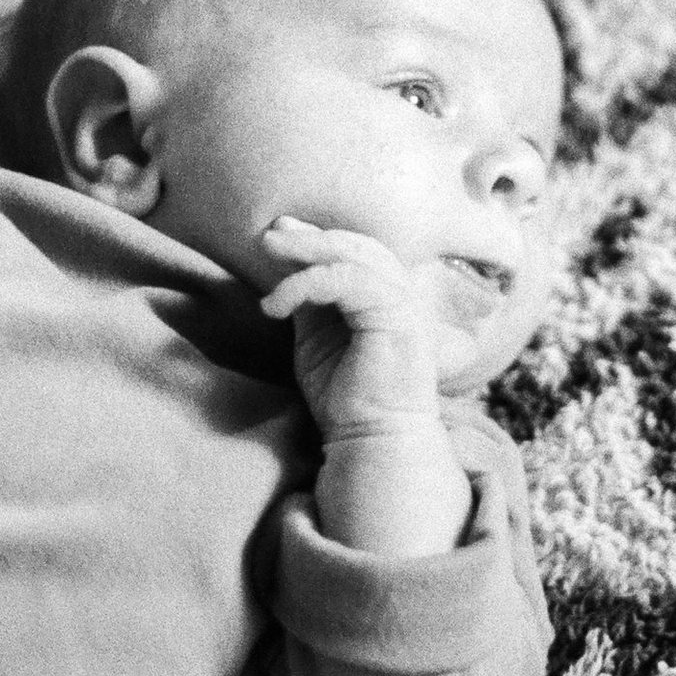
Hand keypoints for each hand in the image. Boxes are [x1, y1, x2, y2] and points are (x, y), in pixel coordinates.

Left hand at [258, 217, 441, 442]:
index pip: (357, 252)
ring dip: (308, 250)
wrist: (371, 442)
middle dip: (311, 236)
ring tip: (269, 252)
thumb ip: (307, 296)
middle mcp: (403, 297)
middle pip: (360, 246)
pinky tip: (278, 304)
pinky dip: (309, 283)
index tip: (278, 232)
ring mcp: (406, 306)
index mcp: (387, 299)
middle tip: (269, 236)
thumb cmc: (345, 398)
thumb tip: (284, 250)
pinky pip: (351, 281)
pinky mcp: (400, 319)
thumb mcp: (315, 336)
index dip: (317, 238)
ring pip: (358, 256)